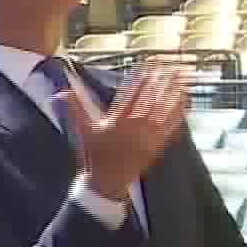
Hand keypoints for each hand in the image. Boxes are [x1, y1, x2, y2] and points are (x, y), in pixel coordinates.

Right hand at [60, 64, 188, 201]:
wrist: (107, 182)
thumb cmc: (94, 155)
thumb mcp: (83, 131)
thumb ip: (75, 109)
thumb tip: (62, 91)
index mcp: (116, 121)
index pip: (131, 94)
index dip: (141, 78)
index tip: (148, 64)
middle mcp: (134, 127)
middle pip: (150, 99)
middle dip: (160, 81)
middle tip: (169, 65)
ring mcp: (147, 137)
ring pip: (163, 110)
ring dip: (173, 92)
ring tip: (181, 77)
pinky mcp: (156, 145)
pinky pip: (170, 126)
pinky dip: (179, 112)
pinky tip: (185, 100)